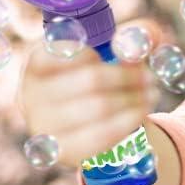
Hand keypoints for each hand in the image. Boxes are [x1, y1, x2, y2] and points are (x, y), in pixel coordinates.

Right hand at [16, 18, 166, 168]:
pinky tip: (141, 112)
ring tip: (152, 94)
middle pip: (91, 80)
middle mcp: (32, 94)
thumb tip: (138, 42)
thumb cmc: (106, 72)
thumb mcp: (122, 48)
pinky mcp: (62, 150)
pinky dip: (129, 121)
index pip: (61, 51)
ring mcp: (44, 125)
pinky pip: (101, 136)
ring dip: (134, 99)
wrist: (98, 119)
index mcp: (39, 63)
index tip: (109, 55)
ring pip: (99, 108)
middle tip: (150, 77)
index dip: (92, 53)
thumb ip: (138, 34)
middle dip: (128, 76)